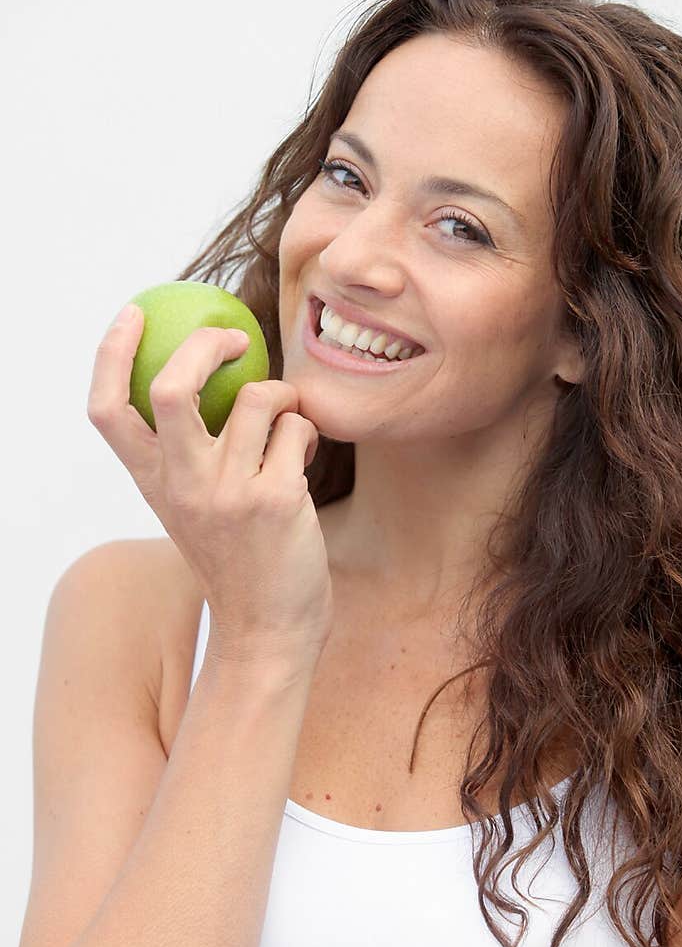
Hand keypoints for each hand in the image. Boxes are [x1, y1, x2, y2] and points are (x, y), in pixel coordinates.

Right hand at [87, 303, 333, 673]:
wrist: (267, 632)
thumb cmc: (238, 559)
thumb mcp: (192, 507)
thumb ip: (187, 454)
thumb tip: (204, 371)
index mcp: (153, 482)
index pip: (107, 409)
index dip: (111, 351)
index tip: (134, 314)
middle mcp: (182, 485)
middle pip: (170, 387)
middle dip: (207, 345)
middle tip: (236, 339)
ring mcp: (228, 494)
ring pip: (258, 397)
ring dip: (284, 398)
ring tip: (288, 426)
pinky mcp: (277, 501)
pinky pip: (299, 428)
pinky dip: (309, 431)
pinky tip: (307, 459)